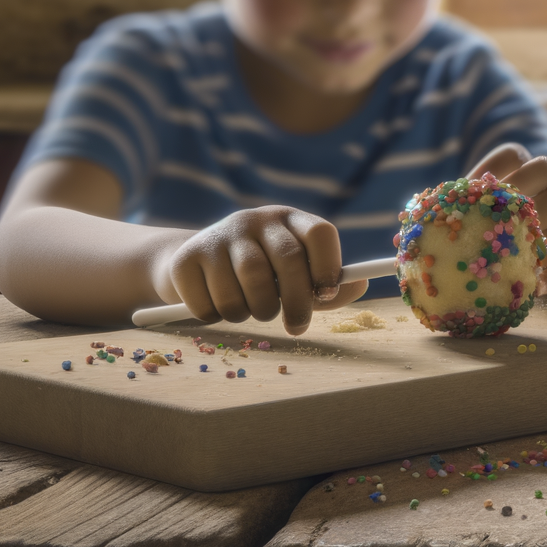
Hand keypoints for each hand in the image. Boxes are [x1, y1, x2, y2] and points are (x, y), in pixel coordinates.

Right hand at [157, 207, 366, 334]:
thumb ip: (329, 286)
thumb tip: (360, 285)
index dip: (329, 267)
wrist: (192, 266)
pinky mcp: (186, 257)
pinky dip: (218, 316)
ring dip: (255, 312)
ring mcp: (218, 235)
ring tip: (253, 312)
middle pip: (286, 260)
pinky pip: (210, 301)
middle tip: (296, 326)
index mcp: (289, 220)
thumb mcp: (297, 276)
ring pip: (248, 283)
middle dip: (297, 302)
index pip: (320, 233)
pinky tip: (218, 308)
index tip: (325, 295)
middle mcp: (254, 220)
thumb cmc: (259, 277)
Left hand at [466, 144, 546, 293]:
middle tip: (501, 229)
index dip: (491, 168)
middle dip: (523, 200)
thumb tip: (410, 234)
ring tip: (528, 263)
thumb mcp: (496, 218)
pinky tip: (539, 287)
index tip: (470, 190)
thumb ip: (466, 217)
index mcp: (533, 174)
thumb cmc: (517, 232)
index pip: (514, 154)